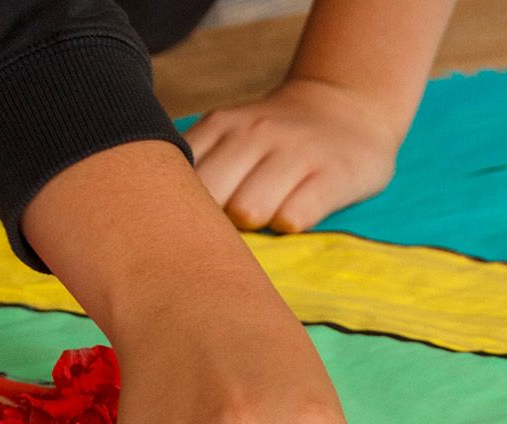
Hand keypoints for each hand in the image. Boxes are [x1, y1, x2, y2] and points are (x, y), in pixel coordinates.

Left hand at [187, 78, 404, 233]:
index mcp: (220, 126)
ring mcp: (295, 151)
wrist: (348, 109)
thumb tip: (157, 217)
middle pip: (208, 198)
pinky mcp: (333, 174)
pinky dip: (286, 227)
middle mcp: (254, 133)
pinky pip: (294, 216)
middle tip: (224, 231)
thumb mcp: (230, 135)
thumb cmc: (274, 143)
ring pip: (247, 210)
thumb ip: (196, 165)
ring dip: (249, 229)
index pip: (177, 176)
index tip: (184, 222)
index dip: (175, 208)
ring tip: (259, 224)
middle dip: (210, 224)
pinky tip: (289, 220)